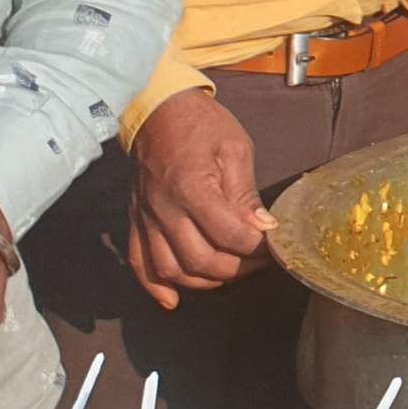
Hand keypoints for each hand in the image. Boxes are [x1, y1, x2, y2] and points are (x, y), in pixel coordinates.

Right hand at [127, 89, 268, 307]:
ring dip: (204, 282)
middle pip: (201, 261)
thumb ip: (246, 193)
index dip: (256, 249)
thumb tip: (265, 228)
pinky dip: (154, 287)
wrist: (157, 108)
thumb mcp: (235, 148)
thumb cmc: (201, 124)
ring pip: (172, 270)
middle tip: (257, 261)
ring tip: (228, 272)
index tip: (272, 246)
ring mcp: (146, 217)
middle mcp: (164, 208)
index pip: (229, 235)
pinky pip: (139, 263)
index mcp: (192, 186)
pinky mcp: (135, 220)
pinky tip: (173, 300)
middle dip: (236, 270)